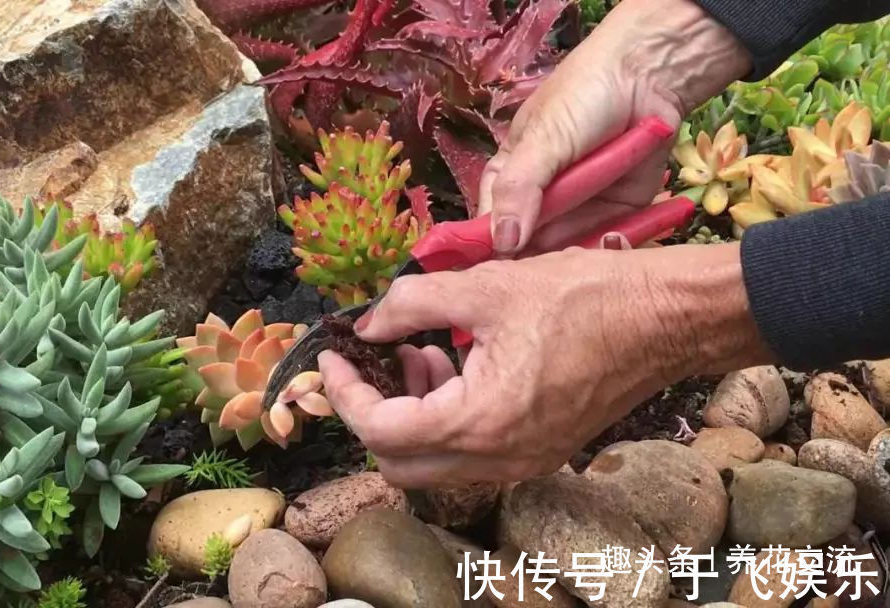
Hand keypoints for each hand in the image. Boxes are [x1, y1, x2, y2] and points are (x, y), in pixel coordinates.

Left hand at [319, 243, 770, 486]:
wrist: (663, 319)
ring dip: (411, 414)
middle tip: (377, 360)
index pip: (379, 430)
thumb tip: (367, 323)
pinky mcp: (539, 452)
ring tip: (423, 352)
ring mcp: (521, 462)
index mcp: (479, 420)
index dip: (344, 393)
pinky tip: (458, 365)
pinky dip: (447, 419)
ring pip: (434, 464)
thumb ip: (409, 304)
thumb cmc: (583, 297)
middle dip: (374, 411)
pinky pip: (471, 455)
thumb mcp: (483, 285)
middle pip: (398, 462)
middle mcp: (498, 458)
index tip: (332, 358)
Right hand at [480, 0, 752, 255]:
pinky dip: (601, 254)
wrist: (652, 74)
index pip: (491, 223)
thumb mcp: (542, 141)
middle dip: (532, 263)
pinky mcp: (618, 214)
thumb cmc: (583, 97)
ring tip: (569, 277)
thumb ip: (519, 191)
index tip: (492, 276)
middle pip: (528, 245)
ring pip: (565, 251)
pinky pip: (604, 244)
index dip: (490, 249)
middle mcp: (542, 199)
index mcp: (511, 177)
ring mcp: (580, 208)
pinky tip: (598, 266)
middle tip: (538, 283)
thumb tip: (500, 243)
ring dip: (567, 263)